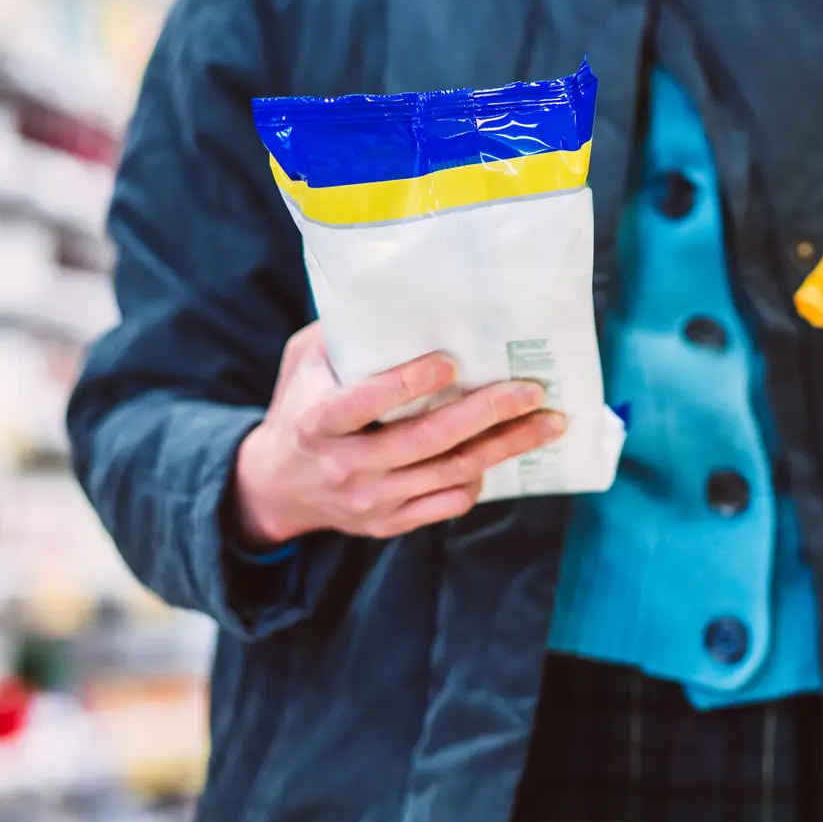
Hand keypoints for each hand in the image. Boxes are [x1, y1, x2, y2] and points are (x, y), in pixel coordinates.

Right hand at [233, 325, 566, 544]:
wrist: (275, 485)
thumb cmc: (301, 404)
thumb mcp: (304, 361)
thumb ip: (344, 334)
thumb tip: (403, 297)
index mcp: (317, 419)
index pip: (366, 401)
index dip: (409, 383)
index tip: (453, 361)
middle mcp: (343, 464)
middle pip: (428, 439)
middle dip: (487, 413)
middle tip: (531, 390)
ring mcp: (368, 500)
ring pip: (450, 472)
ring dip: (505, 447)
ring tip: (547, 423)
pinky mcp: (386, 524)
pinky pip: (447, 502)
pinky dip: (479, 478)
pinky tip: (503, 453)